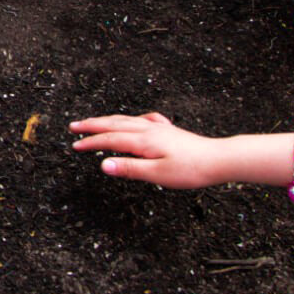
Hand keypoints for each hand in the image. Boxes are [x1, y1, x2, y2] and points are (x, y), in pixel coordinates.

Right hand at [69, 112, 221, 187]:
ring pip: (127, 120)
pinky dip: (132, 120)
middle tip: (74, 126)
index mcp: (144, 141)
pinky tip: (135, 121)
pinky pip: (143, 120)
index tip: (75, 145)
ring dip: (108, 120)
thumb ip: (129, 168)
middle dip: (92, 125)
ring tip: (95, 122)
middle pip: (114, 124)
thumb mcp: (157, 174)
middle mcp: (149, 130)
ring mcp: (159, 129)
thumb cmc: (192, 169)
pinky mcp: (168, 131)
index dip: (90, 142)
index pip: (110, 139)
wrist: (219, 159)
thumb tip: (104, 164)